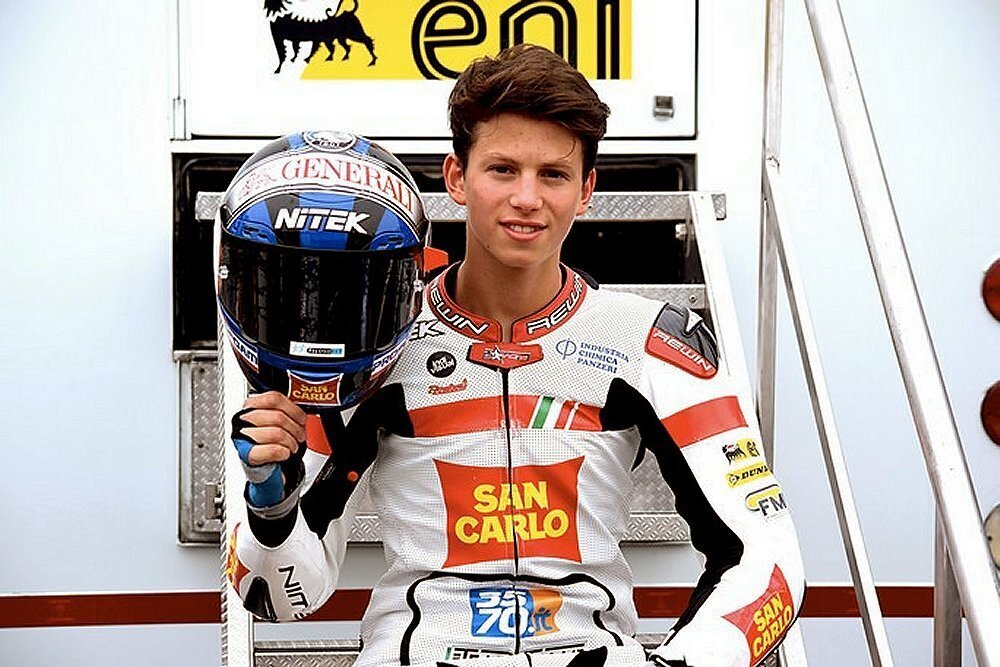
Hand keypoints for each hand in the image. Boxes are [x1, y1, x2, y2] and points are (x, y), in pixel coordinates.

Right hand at [232, 391, 306, 506]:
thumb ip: (286, 410)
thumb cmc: (272, 442)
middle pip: (277, 416)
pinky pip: (272, 450)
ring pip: (276, 433)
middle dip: (295, 429)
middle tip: (299, 436)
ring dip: (291, 442)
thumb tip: (301, 407)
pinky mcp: (246, 454)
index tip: (301, 419)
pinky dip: (284, 453)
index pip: (273, 398)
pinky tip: (284, 454)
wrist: (265, 467)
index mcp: (251, 406)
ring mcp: (243, 437)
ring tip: (292, 446)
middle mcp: (244, 419)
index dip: (293, 409)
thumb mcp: (279, 421)